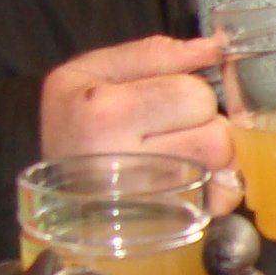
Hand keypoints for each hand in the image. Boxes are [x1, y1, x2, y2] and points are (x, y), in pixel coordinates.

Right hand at [39, 36, 237, 208]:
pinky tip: (187, 181)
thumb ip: (155, 54)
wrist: (52, 192)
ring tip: (175, 153)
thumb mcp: (93, 72)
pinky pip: (221, 200)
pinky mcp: (169, 226)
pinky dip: (216, 188)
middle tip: (170, 130)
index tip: (166, 99)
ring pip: (223, 166)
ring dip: (210, 155)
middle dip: (203, 125)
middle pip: (216, 134)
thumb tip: (214, 48)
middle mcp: (129, 165)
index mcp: (106, 115)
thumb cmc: (74, 125)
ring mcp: (150, 204)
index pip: (195, 94)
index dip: (189, 91)